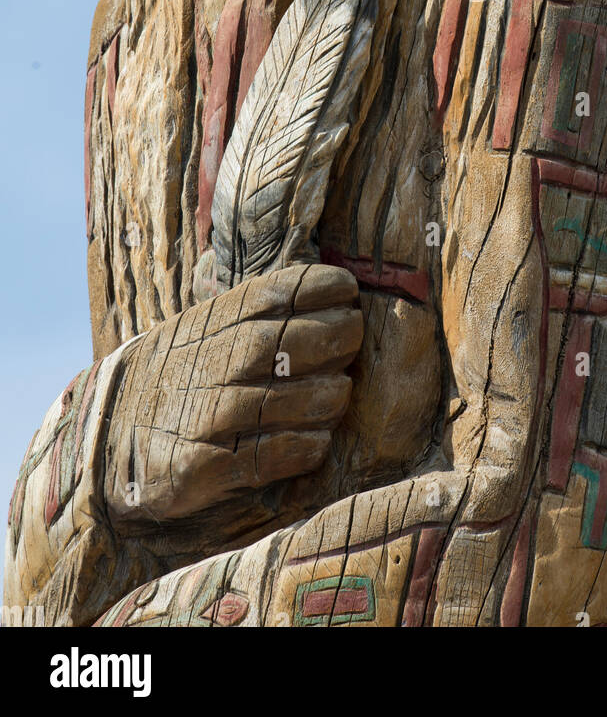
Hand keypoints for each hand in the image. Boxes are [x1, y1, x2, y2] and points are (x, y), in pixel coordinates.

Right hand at [104, 264, 360, 525]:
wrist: (108, 433)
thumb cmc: (180, 373)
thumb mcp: (205, 326)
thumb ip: (257, 309)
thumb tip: (333, 286)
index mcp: (216, 322)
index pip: (276, 292)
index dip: (321, 287)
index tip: (347, 291)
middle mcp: (212, 363)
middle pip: (287, 342)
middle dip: (333, 337)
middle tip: (352, 339)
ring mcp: (206, 415)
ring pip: (286, 400)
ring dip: (326, 396)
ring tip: (337, 394)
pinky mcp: (203, 466)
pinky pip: (269, 455)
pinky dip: (301, 448)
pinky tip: (316, 442)